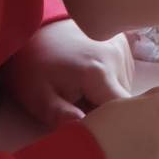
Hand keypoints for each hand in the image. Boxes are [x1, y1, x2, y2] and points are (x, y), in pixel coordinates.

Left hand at [0, 21, 133, 125]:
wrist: (34, 27)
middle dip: (106, 113)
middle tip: (80, 110)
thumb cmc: (33, 67)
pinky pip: (124, 73)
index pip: (122, 112)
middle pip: (124, 102)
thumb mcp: (38, 97)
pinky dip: (111, 82)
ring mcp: (122, 47)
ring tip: (84, 93)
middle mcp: (117, 57)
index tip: (96, 131)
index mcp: (98, 73)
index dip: (112, 127)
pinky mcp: (122, 41)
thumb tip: (83, 127)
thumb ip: (61, 116)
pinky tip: (92, 79)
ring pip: (124, 88)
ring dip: (108, 97)